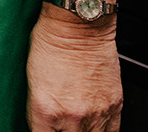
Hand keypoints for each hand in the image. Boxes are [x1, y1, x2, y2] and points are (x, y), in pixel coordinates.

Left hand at [25, 10, 122, 130]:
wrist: (79, 26)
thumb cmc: (51, 44)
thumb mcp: (32, 82)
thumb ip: (39, 112)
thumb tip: (45, 127)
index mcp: (45, 110)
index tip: (46, 129)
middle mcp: (71, 117)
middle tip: (62, 126)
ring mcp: (95, 114)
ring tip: (78, 125)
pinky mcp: (114, 107)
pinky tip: (94, 127)